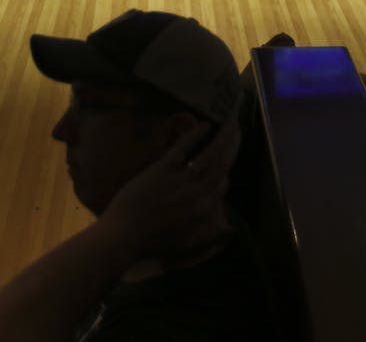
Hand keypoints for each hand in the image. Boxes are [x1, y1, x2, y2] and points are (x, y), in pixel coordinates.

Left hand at [98, 118, 238, 262]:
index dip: (226, 173)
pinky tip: (205, 125)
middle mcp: (198, 193)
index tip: (225, 162)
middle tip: (239, 128)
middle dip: (232, 145)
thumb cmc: (154, 242)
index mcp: (205, 210)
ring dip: (222, 137)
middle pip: (221, 165)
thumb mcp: (187, 243)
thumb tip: (230, 226)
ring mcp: (181, 180)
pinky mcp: (162, 170)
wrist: (125, 235)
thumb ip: (209, 234)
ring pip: (209, 155)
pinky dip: (195, 135)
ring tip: (231, 122)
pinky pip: (183, 149)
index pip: (223, 185)